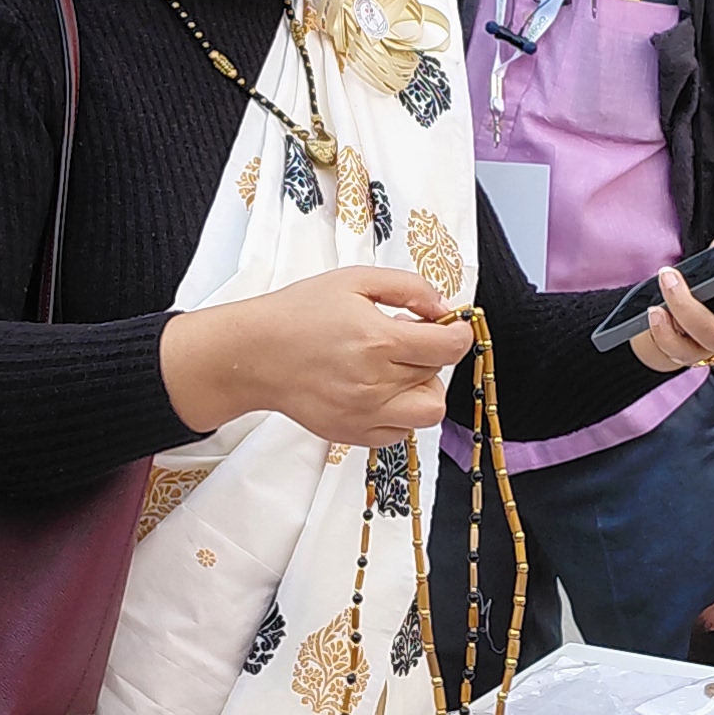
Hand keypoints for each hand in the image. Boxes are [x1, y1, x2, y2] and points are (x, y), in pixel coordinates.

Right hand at [162, 265, 471, 444]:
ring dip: (422, 388)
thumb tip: (443, 307)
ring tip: (396, 370)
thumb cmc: (299, 314)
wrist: (255, 354)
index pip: (450, 347)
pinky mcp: (354, 434)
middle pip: (438, 374)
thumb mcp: (355, 280)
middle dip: (430, 353)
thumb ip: (409, 288)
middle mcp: (376, 383)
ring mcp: (365, 414)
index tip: (450, 327)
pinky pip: (401, 432)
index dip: (458, 333)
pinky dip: (399, 413)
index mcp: (379, 341)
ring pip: (428, 411)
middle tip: (402, 339)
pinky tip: (378, 391)